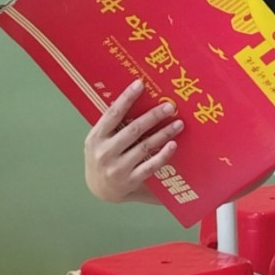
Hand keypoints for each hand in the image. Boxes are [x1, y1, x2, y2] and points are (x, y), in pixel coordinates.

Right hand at [81, 80, 183, 203]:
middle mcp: (105, 152)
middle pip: (133, 130)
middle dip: (153, 117)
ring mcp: (117, 167)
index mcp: (96, 137)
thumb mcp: (100, 140)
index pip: (112, 114)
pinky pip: (150, 166)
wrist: (100, 189)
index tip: (140, 84)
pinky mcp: (130, 180)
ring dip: (164, 134)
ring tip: (179, 123)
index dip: (126, 99)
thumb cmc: (104, 157)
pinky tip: (173, 145)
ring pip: (145, 147)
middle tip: (170, 106)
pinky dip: (163, 155)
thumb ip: (114, 125)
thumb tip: (138, 99)